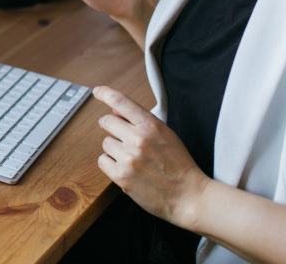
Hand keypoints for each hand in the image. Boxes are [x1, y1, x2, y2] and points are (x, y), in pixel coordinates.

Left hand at [93, 85, 208, 228]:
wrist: (188, 195)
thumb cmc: (178, 164)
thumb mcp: (165, 133)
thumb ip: (141, 120)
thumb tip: (115, 111)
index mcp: (151, 125)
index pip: (121, 101)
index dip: (106, 93)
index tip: (98, 91)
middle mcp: (138, 139)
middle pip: (107, 121)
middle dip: (110, 126)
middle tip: (119, 134)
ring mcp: (129, 158)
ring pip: (105, 143)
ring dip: (113, 148)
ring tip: (130, 157)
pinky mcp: (121, 176)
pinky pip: (103, 161)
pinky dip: (110, 163)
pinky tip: (124, 167)